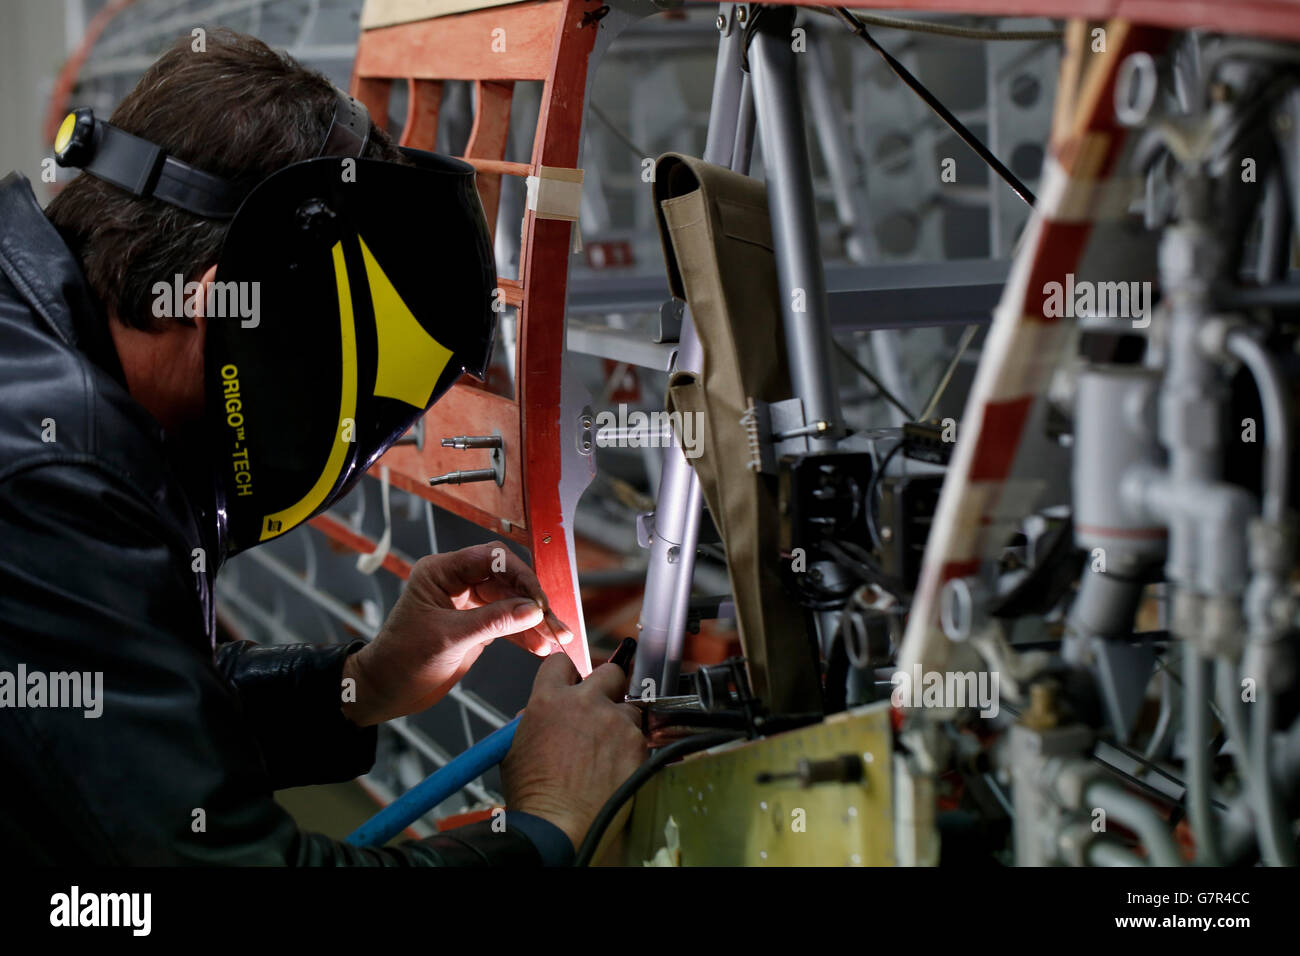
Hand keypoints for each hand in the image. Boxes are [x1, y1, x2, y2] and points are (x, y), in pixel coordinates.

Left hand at [341, 542, 573, 725]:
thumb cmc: (402, 660)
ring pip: (512, 603)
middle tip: (556, 625)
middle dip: (533, 603)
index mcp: (442, 572)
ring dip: (534, 621)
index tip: (540, 601)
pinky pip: (507, 623)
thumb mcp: (449, 638)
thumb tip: (534, 610)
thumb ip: (493, 621)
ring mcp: (468, 604)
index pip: (492, 559)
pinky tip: (542, 647)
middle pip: (507, 581)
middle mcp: (456, 582)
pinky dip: (525, 635)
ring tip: (557, 640)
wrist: (384, 691)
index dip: (520, 576)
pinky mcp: (475, 625)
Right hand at [501, 652, 646, 848]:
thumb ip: (530, 721)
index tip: (573, 683)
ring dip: (621, 722)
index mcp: (549, 700)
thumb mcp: (514, 750)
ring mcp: (614, 721)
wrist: (559, 826)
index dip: (568, 674)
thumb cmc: (533, 795)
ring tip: (609, 749)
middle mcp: (585, 703)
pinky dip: (632, 747)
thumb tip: (536, 714)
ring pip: (629, 706)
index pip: (562, 663)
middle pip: (610, 672)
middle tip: (603, 706)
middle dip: (608, 686)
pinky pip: (640, 735)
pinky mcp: (637, 743)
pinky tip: (618, 766)